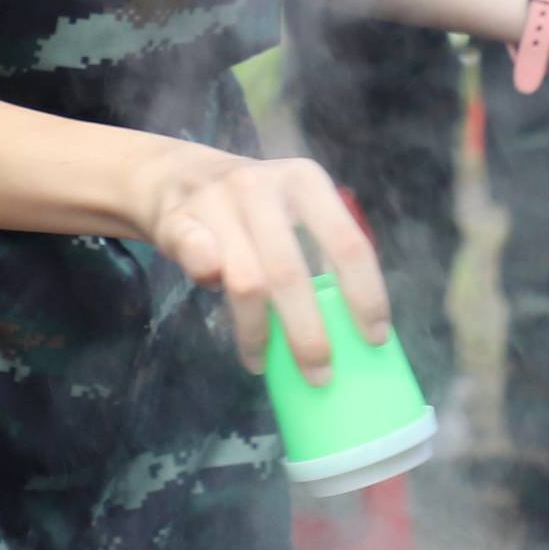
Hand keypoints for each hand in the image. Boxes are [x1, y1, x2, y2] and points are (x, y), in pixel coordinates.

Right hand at [134, 144, 386, 374]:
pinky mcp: (177, 221)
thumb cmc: (252, 206)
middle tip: (320, 375)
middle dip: (308, 335)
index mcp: (305, 182)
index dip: (365, 295)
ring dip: (258, 333)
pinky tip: (219, 313)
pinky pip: (198, 265)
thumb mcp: (293, 210)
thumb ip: (320, 251)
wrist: (175, 174)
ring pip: (245, 282)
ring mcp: (215, 202)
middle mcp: (261, 186)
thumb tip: (355, 325)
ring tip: (263, 362)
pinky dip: (213, 292)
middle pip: (291, 272)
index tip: (373, 339)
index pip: (347, 243)